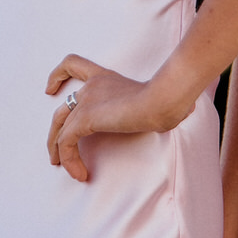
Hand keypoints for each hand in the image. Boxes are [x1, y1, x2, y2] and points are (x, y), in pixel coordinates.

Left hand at [45, 55, 183, 181]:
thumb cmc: (170, 99)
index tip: (50, 89)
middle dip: (54, 132)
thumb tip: (187, 109)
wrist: (162, 99)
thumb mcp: (161, 99)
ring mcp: (86, 101)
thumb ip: (165, 104)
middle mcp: (92, 87)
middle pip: (61, 108)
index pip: (74, 64)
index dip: (57, 75)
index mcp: (106, 78)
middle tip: (54, 154)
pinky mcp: (84, 118)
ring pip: (59, 128)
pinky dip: (69, 160)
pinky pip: (66, 142)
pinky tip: (80, 174)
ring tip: (64, 169)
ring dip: (58, 151)